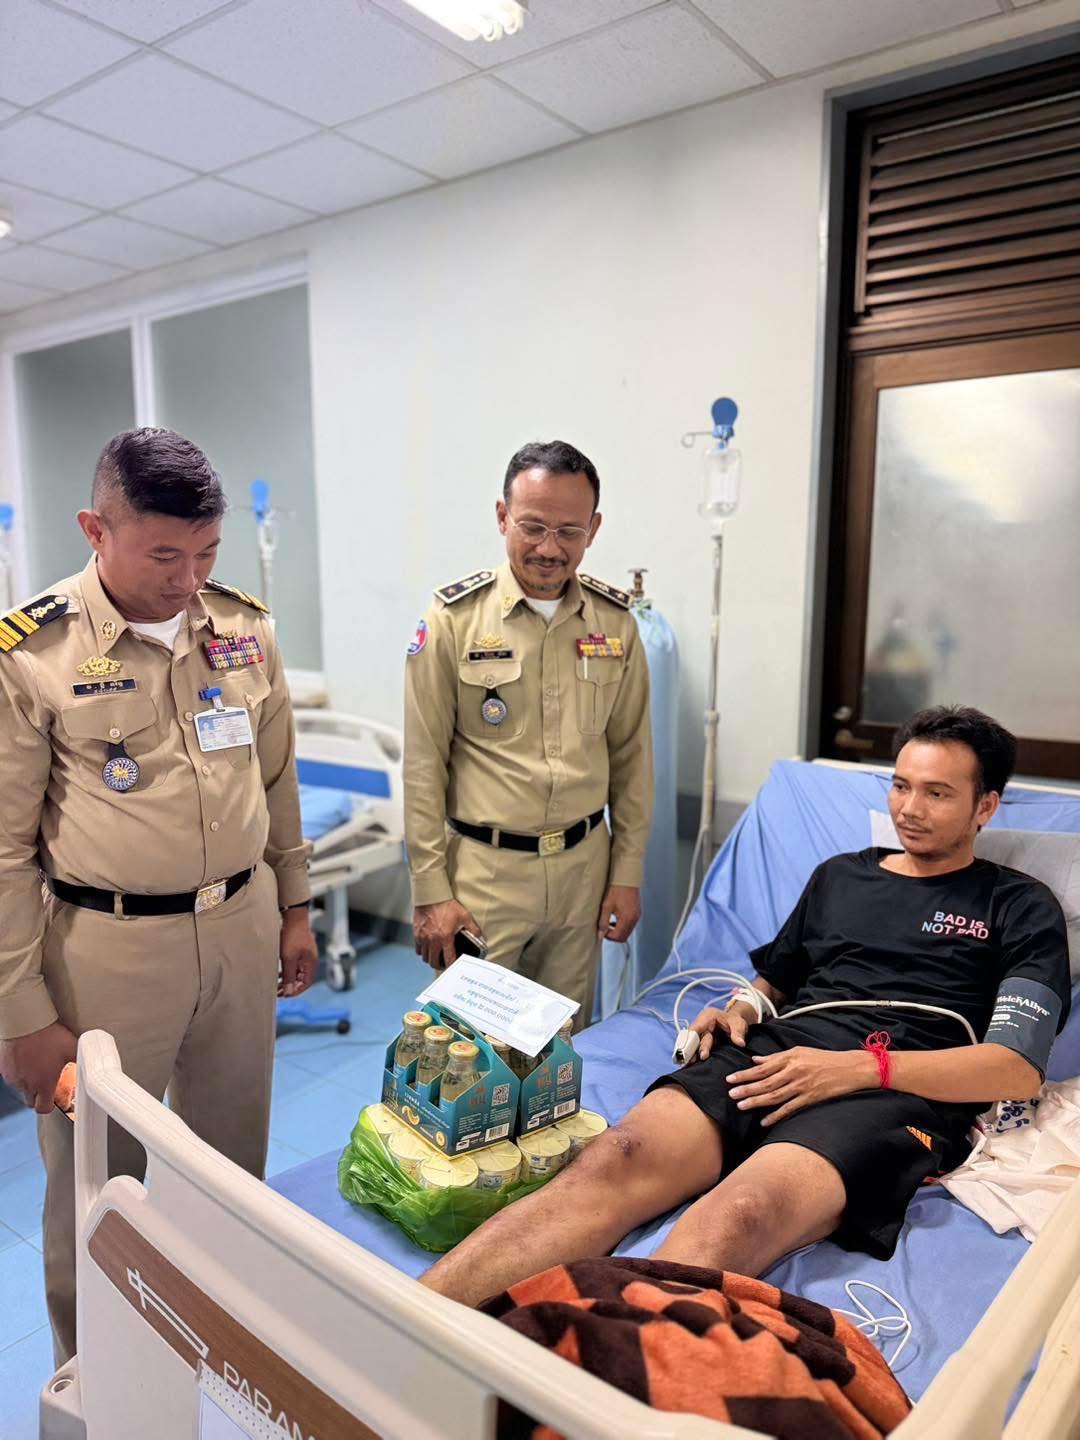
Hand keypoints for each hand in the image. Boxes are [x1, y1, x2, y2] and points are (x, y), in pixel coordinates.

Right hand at [0, 1021, 78, 1113]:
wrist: (24, 1023)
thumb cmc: (47, 1035)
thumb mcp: (72, 1047)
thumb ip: (80, 1058)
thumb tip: (91, 1061)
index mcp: (44, 1084)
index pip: (43, 1109)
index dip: (49, 1106)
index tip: (52, 1100)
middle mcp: (27, 1084)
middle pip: (30, 1102)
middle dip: (38, 1096)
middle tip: (45, 1083)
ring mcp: (13, 1077)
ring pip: (20, 1088)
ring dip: (28, 1083)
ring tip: (37, 1066)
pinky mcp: (4, 1069)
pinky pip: (11, 1076)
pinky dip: (18, 1072)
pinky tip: (26, 1060)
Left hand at [278, 909, 318, 996]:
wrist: (292, 917)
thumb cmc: (291, 936)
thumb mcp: (288, 958)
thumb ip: (289, 976)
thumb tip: (289, 991)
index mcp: (311, 963)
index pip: (306, 983)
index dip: (296, 991)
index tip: (284, 995)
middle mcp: (309, 960)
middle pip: (302, 979)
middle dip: (291, 987)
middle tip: (278, 992)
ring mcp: (305, 955)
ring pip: (297, 972)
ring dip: (288, 980)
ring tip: (277, 985)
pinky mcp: (299, 950)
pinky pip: (294, 965)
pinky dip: (287, 971)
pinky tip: (278, 974)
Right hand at [413, 899, 482, 970]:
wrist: (431, 896)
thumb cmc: (446, 905)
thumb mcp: (464, 916)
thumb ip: (473, 928)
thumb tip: (479, 936)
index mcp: (445, 938)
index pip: (448, 959)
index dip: (451, 966)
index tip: (453, 967)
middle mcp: (433, 940)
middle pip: (433, 962)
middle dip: (439, 966)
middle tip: (443, 965)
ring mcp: (423, 938)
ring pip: (424, 957)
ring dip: (430, 959)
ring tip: (436, 957)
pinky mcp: (417, 934)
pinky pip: (418, 949)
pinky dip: (422, 951)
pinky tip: (427, 948)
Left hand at [597, 885, 640, 941]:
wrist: (627, 879)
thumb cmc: (617, 890)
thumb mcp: (606, 906)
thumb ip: (603, 922)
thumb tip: (600, 934)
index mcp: (627, 919)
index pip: (618, 937)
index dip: (608, 936)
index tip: (602, 929)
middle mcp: (634, 919)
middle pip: (624, 937)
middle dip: (614, 935)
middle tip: (606, 928)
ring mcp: (637, 916)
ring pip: (627, 931)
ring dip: (618, 930)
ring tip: (610, 921)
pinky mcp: (637, 912)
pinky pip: (631, 924)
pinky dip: (623, 925)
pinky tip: (617, 917)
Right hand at [687, 1004, 750, 1061]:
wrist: (734, 1023)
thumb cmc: (734, 1021)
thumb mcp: (738, 1024)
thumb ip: (738, 1032)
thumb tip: (740, 1043)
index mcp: (707, 1016)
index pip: (696, 1027)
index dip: (691, 1039)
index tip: (691, 1049)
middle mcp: (701, 1025)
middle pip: (692, 1038)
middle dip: (690, 1050)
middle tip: (691, 1061)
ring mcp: (701, 1035)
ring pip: (693, 1046)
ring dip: (691, 1055)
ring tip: (689, 1065)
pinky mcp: (702, 1043)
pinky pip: (696, 1050)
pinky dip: (695, 1057)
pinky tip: (692, 1066)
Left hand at [726, 1046, 877, 1125]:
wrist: (850, 1068)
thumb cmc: (823, 1058)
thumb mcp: (799, 1051)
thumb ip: (776, 1057)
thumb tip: (755, 1059)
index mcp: (790, 1057)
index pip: (762, 1067)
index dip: (745, 1074)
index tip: (730, 1079)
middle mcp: (794, 1071)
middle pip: (766, 1082)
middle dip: (747, 1088)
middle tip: (730, 1094)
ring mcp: (802, 1086)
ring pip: (775, 1095)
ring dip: (757, 1101)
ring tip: (741, 1106)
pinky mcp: (811, 1098)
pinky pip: (790, 1108)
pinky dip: (776, 1115)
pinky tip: (764, 1121)